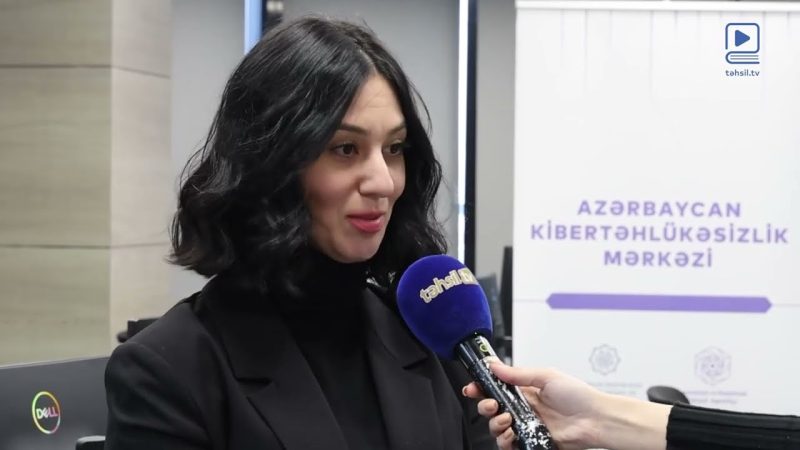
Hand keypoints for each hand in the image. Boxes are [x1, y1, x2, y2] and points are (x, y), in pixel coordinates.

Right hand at [462, 362, 604, 449]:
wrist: (595, 419)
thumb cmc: (578, 396)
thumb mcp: (546, 376)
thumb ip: (518, 373)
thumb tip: (495, 366)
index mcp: (525, 390)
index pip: (496, 388)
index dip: (481, 388)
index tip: (472, 388)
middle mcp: (523, 408)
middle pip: (492, 409)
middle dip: (485, 406)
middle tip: (492, 405)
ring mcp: (526, 426)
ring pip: (497, 428)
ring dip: (496, 424)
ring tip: (508, 421)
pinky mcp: (531, 441)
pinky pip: (509, 444)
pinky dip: (505, 441)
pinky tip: (511, 435)